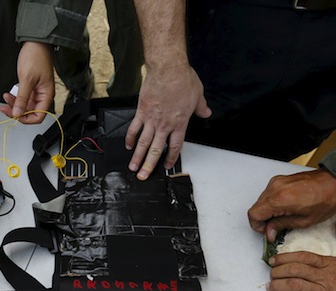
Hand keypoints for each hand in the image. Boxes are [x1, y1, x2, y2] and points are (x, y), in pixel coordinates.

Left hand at [0, 41, 54, 124]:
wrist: (36, 43)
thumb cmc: (36, 57)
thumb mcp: (27, 79)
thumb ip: (22, 99)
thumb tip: (17, 113)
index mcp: (47, 95)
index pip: (39, 116)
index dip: (26, 119)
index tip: (15, 115)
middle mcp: (43, 95)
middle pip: (30, 112)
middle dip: (17, 111)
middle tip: (5, 108)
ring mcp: (37, 92)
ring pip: (25, 106)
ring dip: (14, 104)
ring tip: (5, 98)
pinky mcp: (31, 87)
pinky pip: (23, 98)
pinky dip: (15, 98)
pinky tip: (9, 94)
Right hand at [125, 62, 210, 179]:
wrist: (168, 69)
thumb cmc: (182, 79)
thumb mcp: (198, 94)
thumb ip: (201, 107)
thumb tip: (206, 112)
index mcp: (180, 123)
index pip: (175, 147)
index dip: (171, 158)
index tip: (167, 165)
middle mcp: (165, 125)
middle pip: (156, 150)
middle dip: (149, 165)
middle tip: (144, 176)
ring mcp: (152, 119)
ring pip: (143, 143)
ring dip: (138, 157)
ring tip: (133, 168)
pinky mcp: (141, 111)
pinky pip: (134, 128)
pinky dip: (130, 138)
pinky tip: (128, 146)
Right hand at [247, 168, 335, 241]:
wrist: (335, 183)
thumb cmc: (326, 199)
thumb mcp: (304, 221)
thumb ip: (281, 225)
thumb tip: (269, 232)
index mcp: (280, 199)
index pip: (254, 214)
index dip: (257, 226)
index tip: (266, 231)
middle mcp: (275, 188)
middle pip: (256, 207)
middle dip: (263, 220)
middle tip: (275, 227)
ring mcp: (277, 181)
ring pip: (261, 201)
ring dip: (267, 211)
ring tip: (282, 217)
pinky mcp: (280, 179)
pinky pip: (268, 194)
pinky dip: (272, 203)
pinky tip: (284, 208)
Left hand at [266, 218, 335, 290]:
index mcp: (333, 264)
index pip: (303, 258)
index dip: (285, 258)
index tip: (274, 259)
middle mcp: (326, 279)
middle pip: (295, 270)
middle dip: (278, 270)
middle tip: (271, 271)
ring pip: (294, 286)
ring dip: (278, 284)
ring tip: (270, 284)